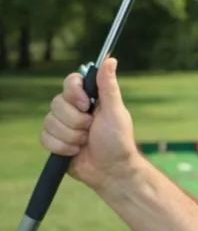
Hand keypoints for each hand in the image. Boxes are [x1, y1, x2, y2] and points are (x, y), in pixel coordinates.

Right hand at [40, 57, 137, 192]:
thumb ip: (109, 86)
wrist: (112, 171)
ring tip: (85, 143)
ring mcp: (63, 125)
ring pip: (50, 122)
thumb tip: (110, 59)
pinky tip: (75, 152)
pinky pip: (45, 137)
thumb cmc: (118, 142)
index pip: (70, 82)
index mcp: (88, 98)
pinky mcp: (55, 141)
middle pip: (57, 103)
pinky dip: (61, 147)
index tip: (86, 105)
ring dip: (71, 136)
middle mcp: (73, 109)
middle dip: (76, 121)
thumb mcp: (116, 112)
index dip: (74, 93)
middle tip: (91, 129)